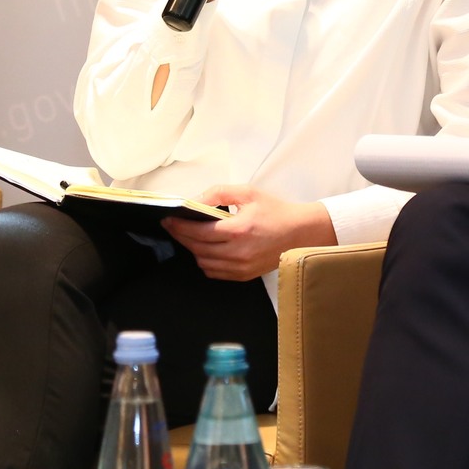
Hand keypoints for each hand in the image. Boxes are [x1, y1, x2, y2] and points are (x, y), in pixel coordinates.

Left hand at [162, 184, 336, 280]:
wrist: (300, 233)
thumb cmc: (275, 211)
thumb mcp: (248, 193)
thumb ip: (219, 193)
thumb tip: (195, 201)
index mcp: (238, 230)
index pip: (198, 231)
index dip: (179, 226)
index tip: (168, 220)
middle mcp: (238, 252)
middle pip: (197, 248)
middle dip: (181, 236)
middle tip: (172, 226)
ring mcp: (241, 267)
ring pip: (204, 263)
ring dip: (193, 249)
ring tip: (190, 236)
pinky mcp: (244, 276)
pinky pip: (215, 272)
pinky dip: (206, 261)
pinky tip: (206, 249)